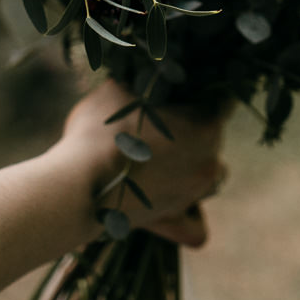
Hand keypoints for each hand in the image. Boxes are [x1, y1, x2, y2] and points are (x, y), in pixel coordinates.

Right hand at [55, 80, 226, 248]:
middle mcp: (209, 161)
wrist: (77, 185)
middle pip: (214, 138)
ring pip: (211, 178)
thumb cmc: (99, 131)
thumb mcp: (118, 89)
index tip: (184, 90)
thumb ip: (142, 82)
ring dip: (193, 167)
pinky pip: (197, 227)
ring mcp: (193, 194)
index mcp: (205, 124)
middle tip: (159, 122)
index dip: (204, 91)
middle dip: (193, 128)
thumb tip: (144, 72)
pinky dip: (189, 216)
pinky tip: (174, 205)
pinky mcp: (174, 222)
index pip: (223, 101)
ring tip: (162, 159)